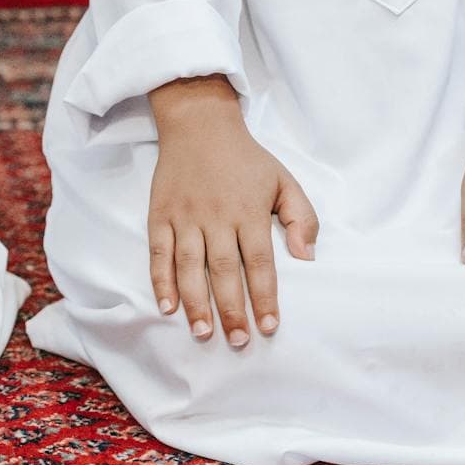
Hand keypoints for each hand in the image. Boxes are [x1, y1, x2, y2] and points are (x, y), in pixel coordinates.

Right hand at [147, 76, 317, 346]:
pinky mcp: (159, 214)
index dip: (264, 296)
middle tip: (238, 341)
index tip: (269, 326)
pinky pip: (158, 252)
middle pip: (223, 270)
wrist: (198, 124)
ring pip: (189, 266)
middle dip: (231, 308)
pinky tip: (168, 306)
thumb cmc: (246, 159)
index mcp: (248, 210)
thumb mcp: (284, 181)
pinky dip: (160, 280)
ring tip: (202, 332)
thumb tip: (306, 258)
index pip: (259, 262)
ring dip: (195, 302)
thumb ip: (300, 218)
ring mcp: (184, 216)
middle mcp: (215, 216)